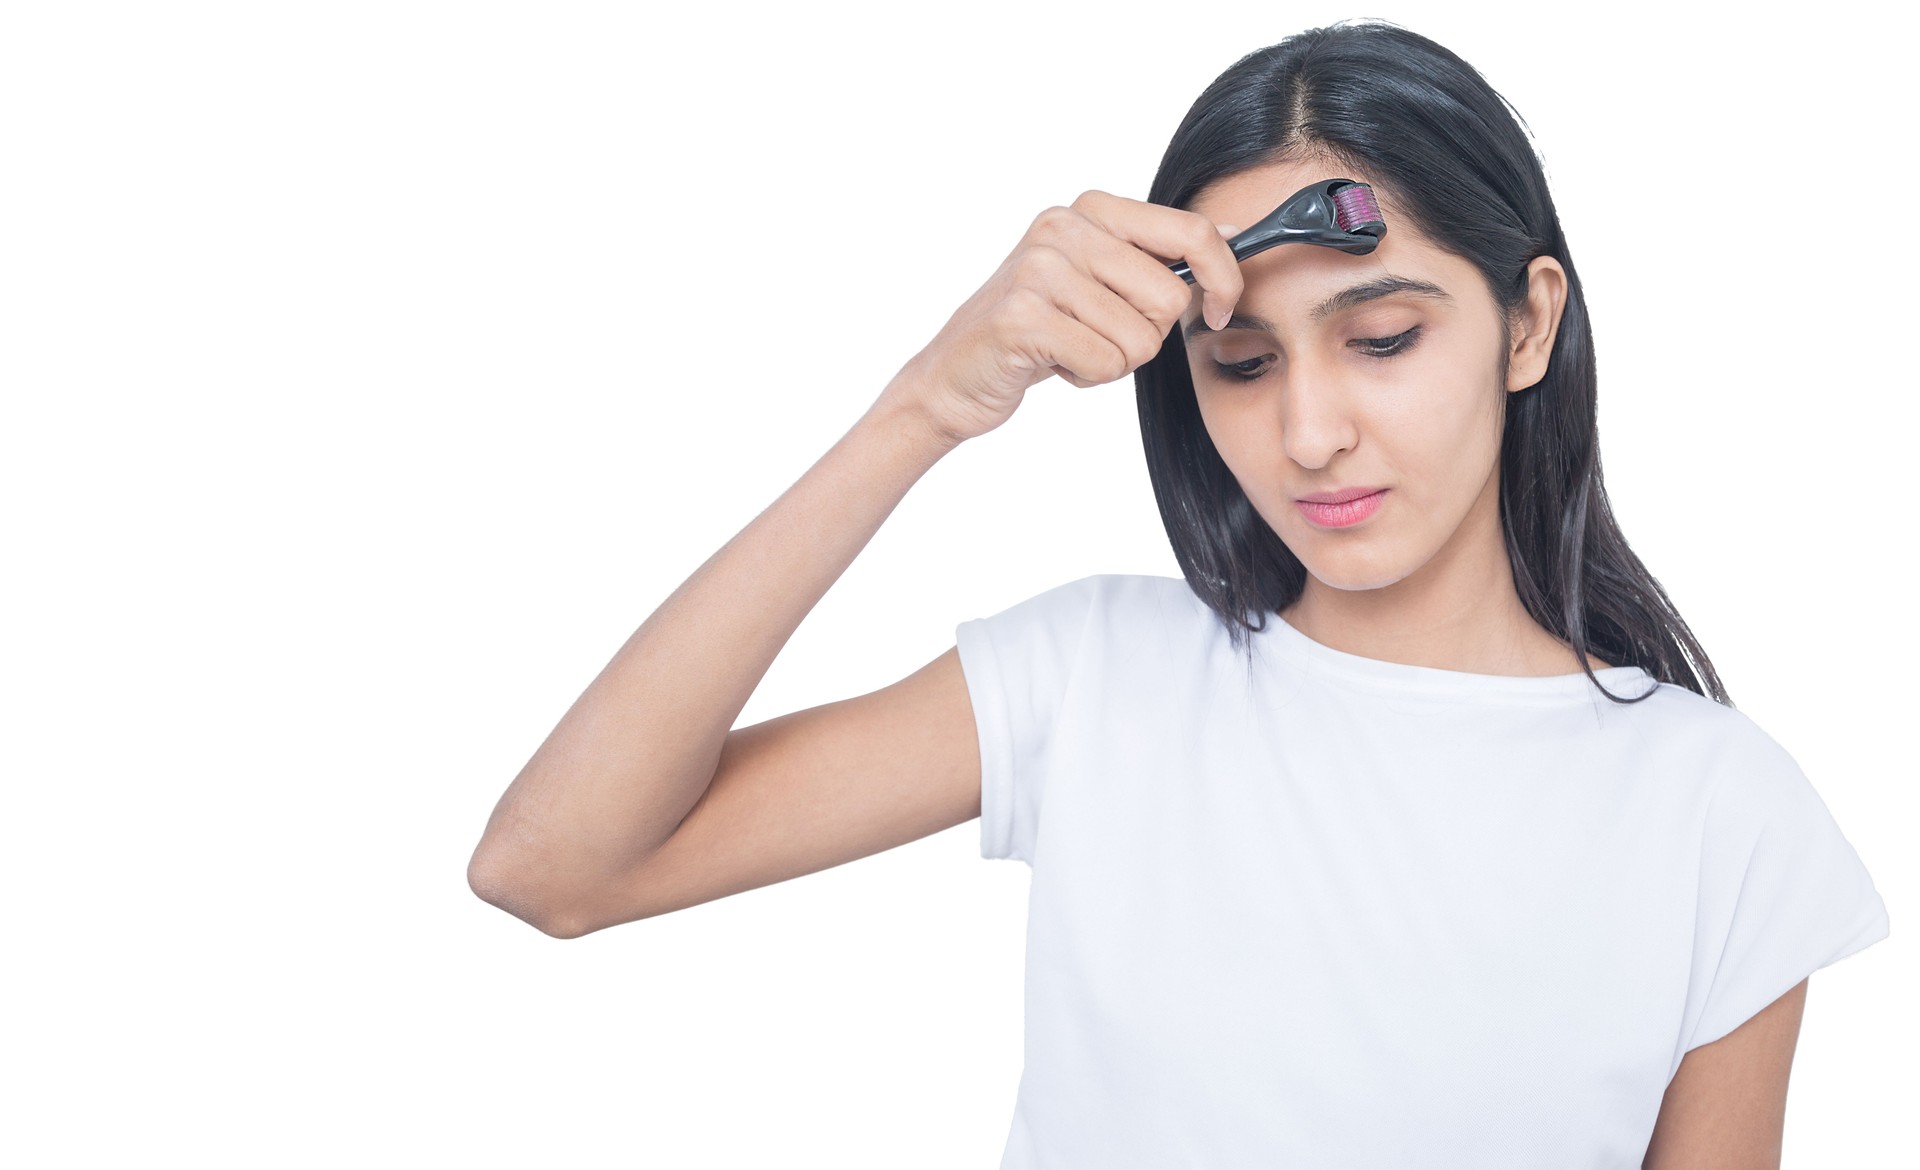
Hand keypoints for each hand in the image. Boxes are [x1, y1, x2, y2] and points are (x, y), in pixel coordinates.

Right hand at [878, 189, 1241, 446]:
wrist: (955, 375)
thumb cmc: (1037, 330)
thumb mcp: (1099, 279)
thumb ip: (1157, 254)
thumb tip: (1234, 234)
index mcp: (1089, 210)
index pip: (1192, 231)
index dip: (1224, 277)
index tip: (1221, 309)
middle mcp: (1063, 228)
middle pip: (1170, 298)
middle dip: (1146, 335)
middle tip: (1097, 335)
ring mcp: (1039, 269)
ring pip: (1140, 338)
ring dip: (1112, 361)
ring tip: (1068, 348)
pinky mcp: (1023, 317)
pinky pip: (1105, 362)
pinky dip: (1087, 378)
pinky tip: (1051, 363)